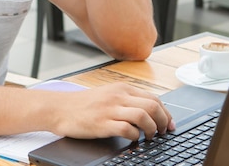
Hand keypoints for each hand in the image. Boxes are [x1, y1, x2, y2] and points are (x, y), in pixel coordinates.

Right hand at [47, 82, 174, 139]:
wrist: (60, 108)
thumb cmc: (83, 105)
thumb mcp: (108, 95)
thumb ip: (126, 100)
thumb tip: (149, 112)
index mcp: (121, 88)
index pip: (153, 98)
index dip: (166, 113)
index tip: (169, 124)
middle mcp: (118, 96)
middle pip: (152, 106)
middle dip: (163, 121)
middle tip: (163, 132)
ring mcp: (110, 109)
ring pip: (144, 116)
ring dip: (152, 129)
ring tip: (149, 137)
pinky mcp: (103, 123)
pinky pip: (127, 129)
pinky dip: (135, 137)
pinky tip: (133, 140)